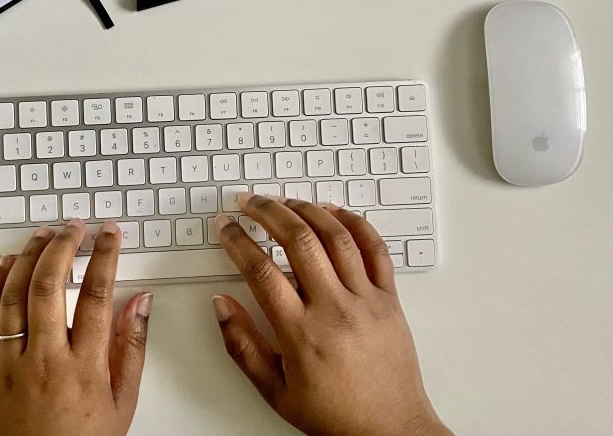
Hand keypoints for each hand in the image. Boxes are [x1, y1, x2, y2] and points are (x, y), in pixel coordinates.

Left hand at [0, 219, 152, 435]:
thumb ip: (132, 348)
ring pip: (15, 297)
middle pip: (51, 286)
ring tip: (43, 234)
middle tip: (74, 226)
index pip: (97, 296)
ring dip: (29, 257)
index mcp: (84, 367)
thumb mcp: (122, 403)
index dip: (105, 256)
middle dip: (64, 246)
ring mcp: (12, 364)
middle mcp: (46, 360)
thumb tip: (140, 304)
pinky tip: (6, 267)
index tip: (109, 234)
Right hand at [212, 195, 451, 435]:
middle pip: (298, 241)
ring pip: (336, 236)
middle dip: (267, 212)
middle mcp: (334, 309)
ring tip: (284, 201)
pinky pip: (375, 249)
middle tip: (249, 202)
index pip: (261, 271)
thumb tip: (221, 304)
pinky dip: (355, 224)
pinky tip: (334, 212)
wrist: (391, 432)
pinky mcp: (390, 299)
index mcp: (301, 333)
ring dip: (306, 210)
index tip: (224, 227)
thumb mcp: (274, 390)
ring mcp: (366, 300)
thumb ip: (242, 345)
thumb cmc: (335, 415)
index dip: (237, 241)